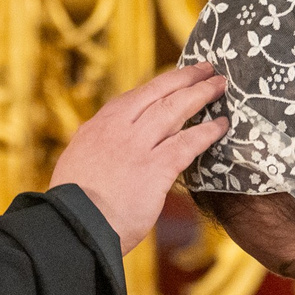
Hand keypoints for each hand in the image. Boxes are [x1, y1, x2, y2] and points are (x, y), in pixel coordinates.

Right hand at [50, 64, 228, 253]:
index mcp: (99, 126)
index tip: (178, 77)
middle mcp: (118, 128)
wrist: (73, 227)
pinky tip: (222, 125)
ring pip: (175, 109)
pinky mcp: (155, 168)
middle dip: (186, 77)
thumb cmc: (74, 205)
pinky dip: (207, 131)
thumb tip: (107, 140)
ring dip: (201, 94)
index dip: (162, 84)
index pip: (136, 96)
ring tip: (219, 85)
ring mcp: (137, 146)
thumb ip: (98, 146)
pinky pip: (188, 142)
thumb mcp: (78, 162)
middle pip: (159, 92)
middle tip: (207, 68)